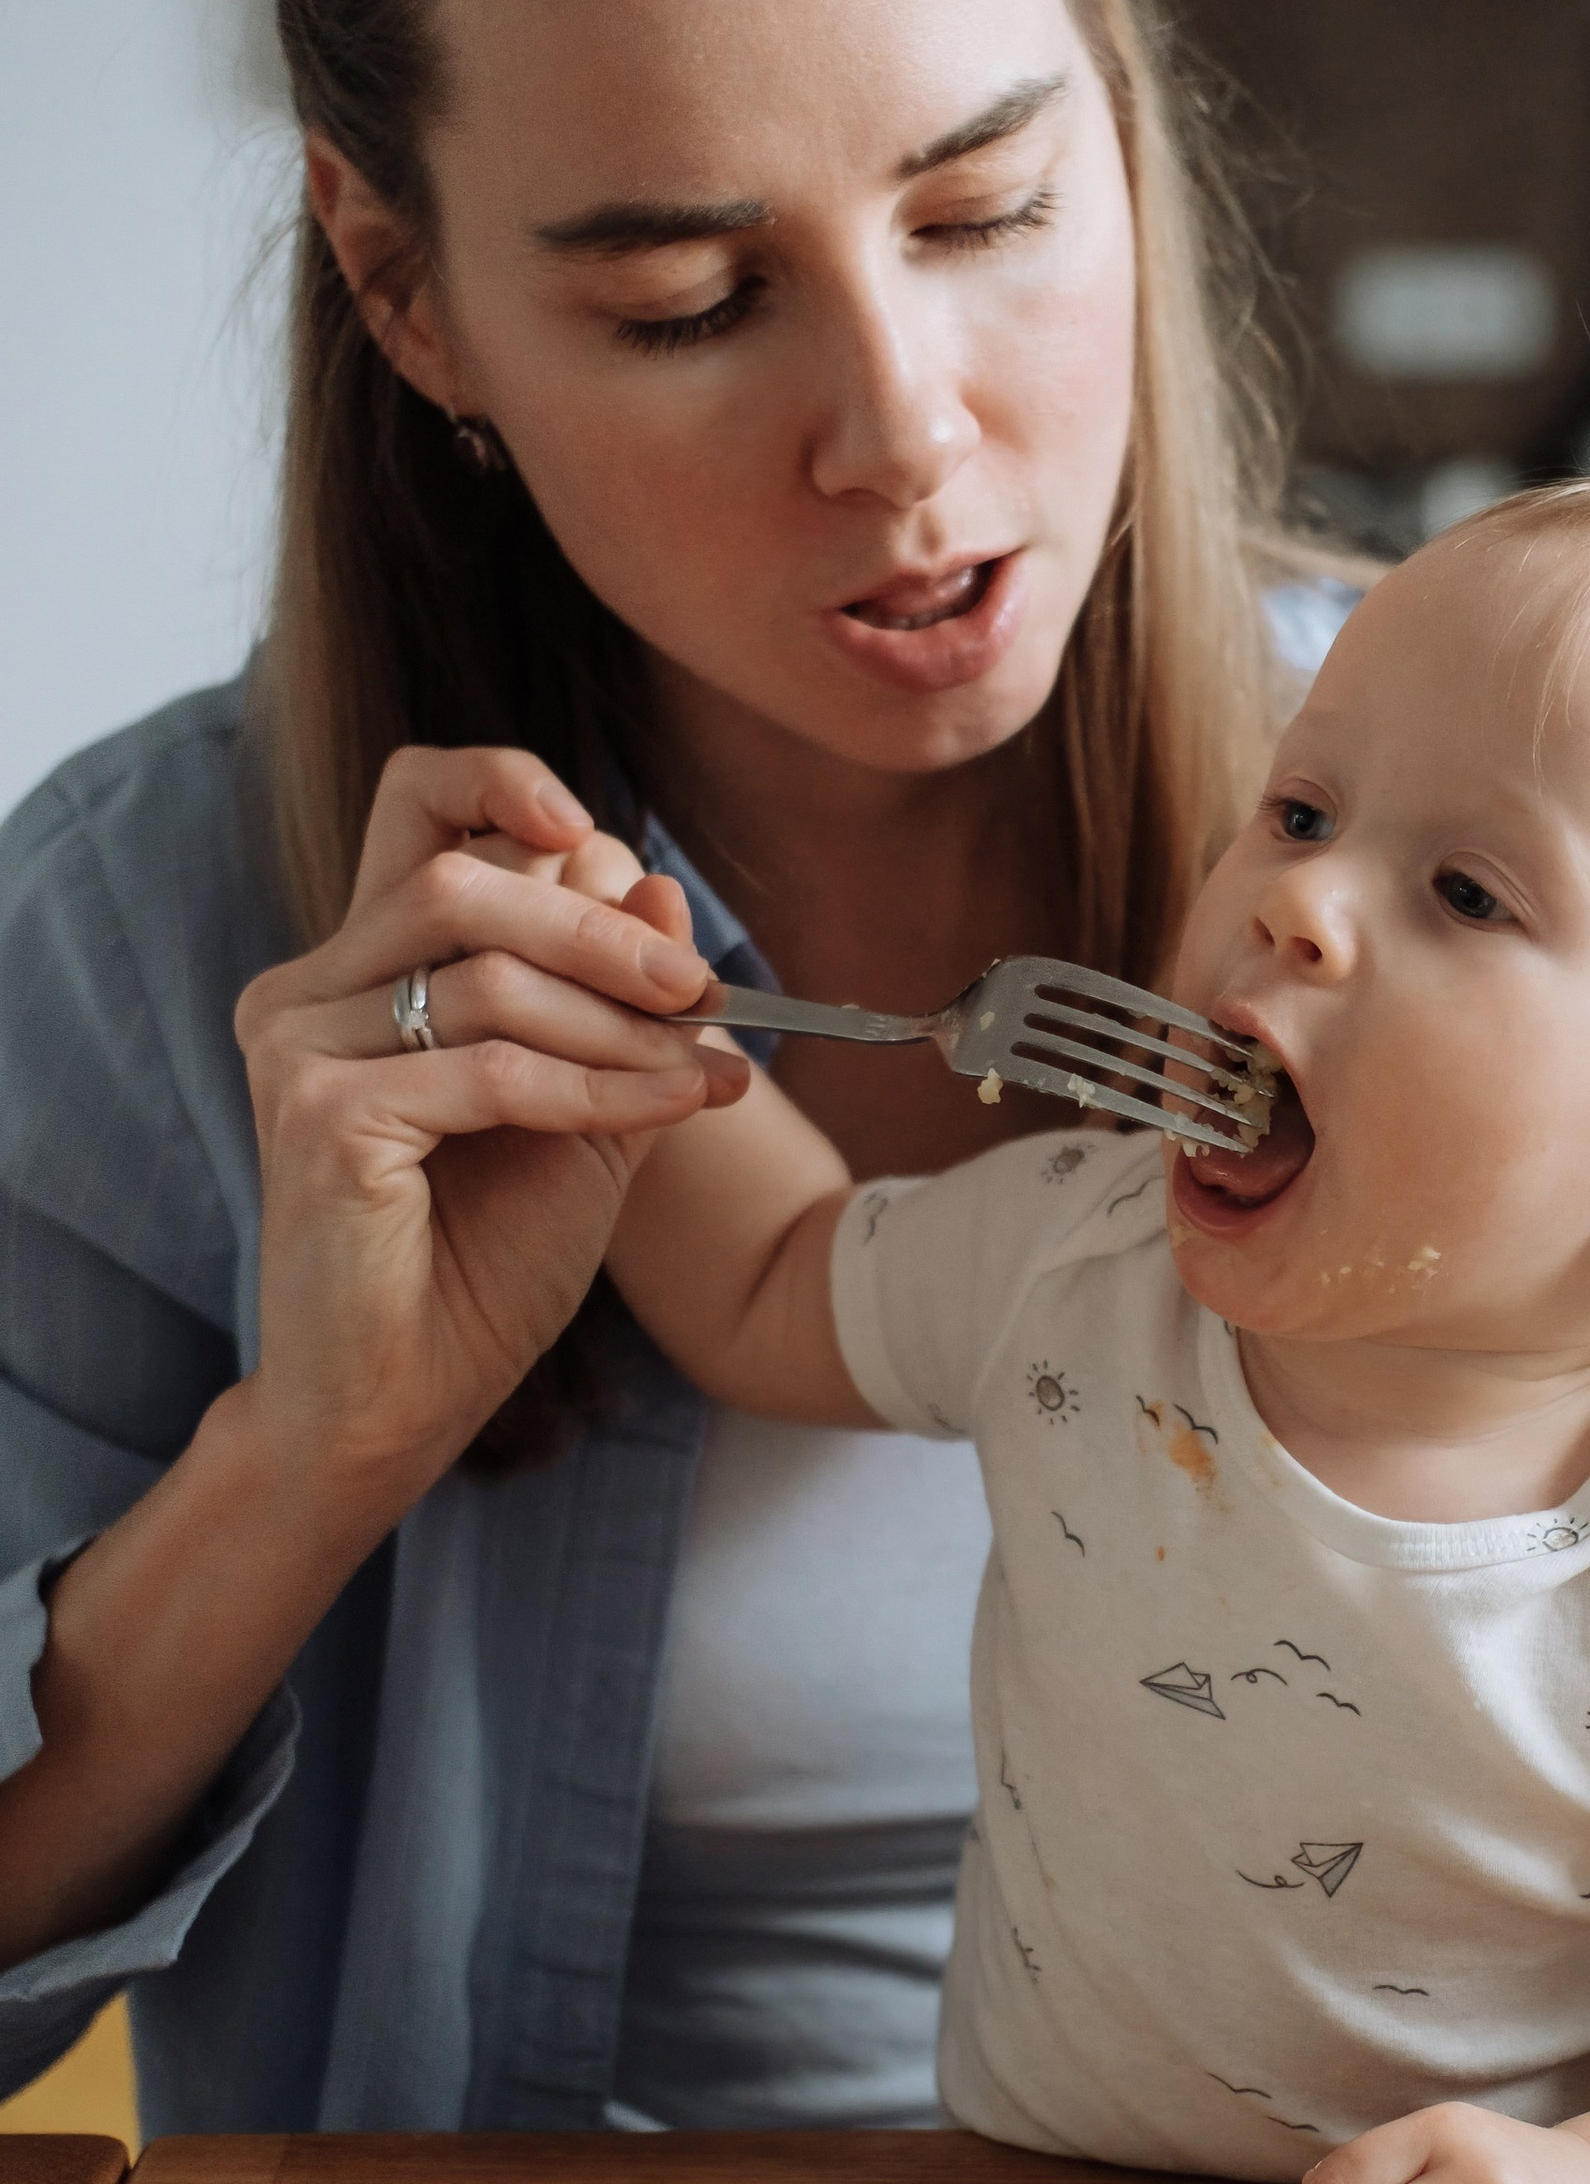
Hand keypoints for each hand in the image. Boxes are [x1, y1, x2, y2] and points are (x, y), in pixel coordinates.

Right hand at [232, 746, 744, 1502]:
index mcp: (360, 970)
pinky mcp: (317, 1115)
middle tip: (698, 992)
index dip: (502, 785)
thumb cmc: (483, 1261)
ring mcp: (298, 1048)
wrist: (406, 1399)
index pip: (413, 809)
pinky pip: (492, 1070)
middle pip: (462, 882)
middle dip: (600, 930)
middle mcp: (307, 991)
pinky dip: (597, 1089)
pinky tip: (665, 1113)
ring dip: (617, 1025)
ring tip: (697, 1074)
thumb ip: (614, 1008)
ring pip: (483, 975)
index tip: (603, 834)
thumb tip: (656, 883)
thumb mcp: (579, 1111)